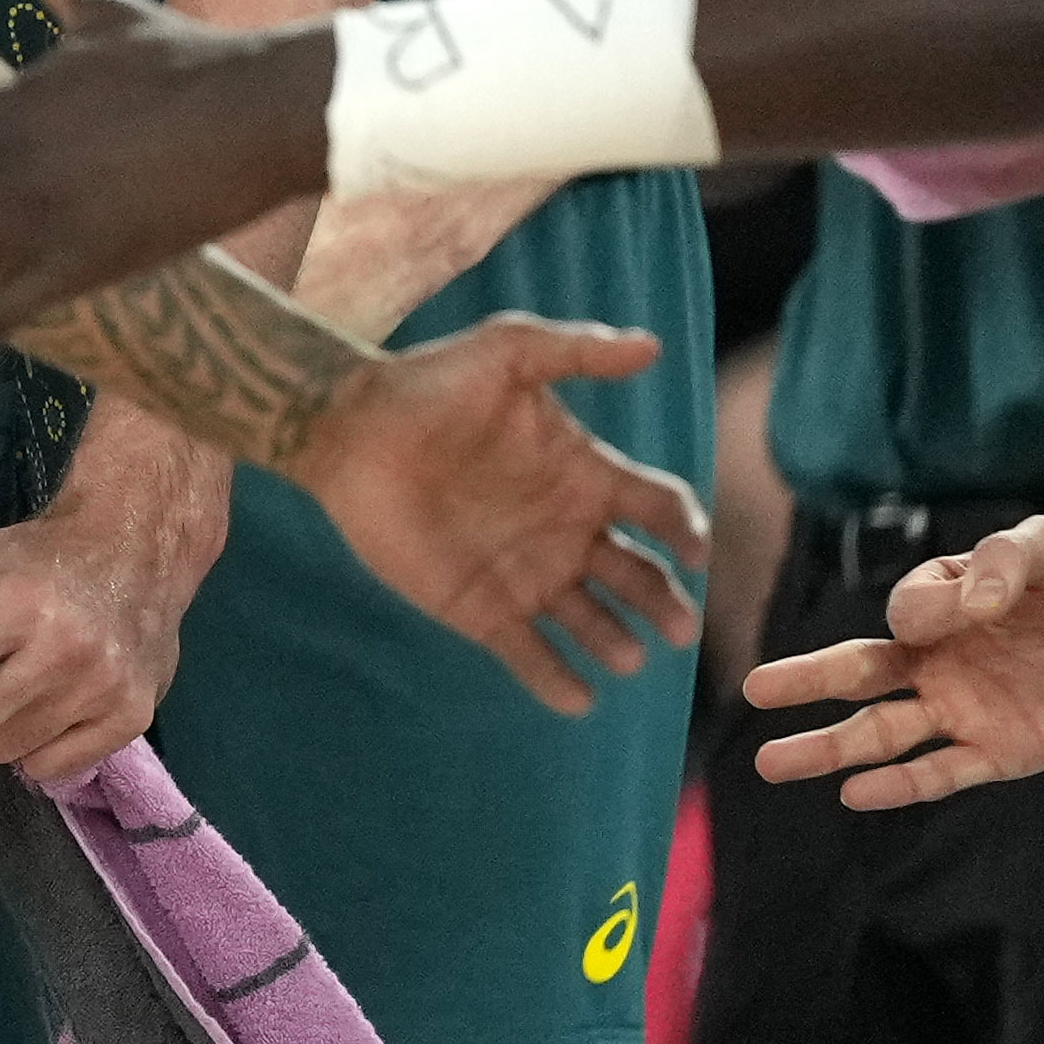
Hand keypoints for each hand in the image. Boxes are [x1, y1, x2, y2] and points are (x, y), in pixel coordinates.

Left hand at [0, 461, 222, 804]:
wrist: (143, 547)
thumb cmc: (50, 555)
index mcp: (15, 606)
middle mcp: (59, 651)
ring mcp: (100, 688)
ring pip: (9, 751)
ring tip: (0, 699)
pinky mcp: (132, 715)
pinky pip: (55, 766)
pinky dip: (34, 753)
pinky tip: (40, 717)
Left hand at [291, 317, 705, 715]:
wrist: (350, 428)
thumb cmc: (430, 382)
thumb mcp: (509, 351)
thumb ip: (580, 351)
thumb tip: (653, 345)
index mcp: (584, 474)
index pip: (658, 508)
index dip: (684, 528)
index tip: (693, 548)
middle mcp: (566, 530)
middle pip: (636, 575)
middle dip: (663, 601)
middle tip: (677, 626)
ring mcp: (526, 573)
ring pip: (591, 621)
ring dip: (615, 642)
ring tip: (628, 656)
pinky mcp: (480, 607)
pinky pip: (528, 653)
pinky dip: (555, 680)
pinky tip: (579, 698)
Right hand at [742, 505, 1043, 806]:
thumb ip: (1007, 562)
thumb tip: (972, 602)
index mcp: (945, 605)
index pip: (903, 618)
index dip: (920, 616)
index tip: (959, 607)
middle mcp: (943, 660)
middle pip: (861, 678)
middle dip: (806, 685)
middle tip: (754, 693)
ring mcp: (970, 709)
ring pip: (884, 734)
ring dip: (831, 749)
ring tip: (771, 761)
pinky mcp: (1009, 751)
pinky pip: (945, 774)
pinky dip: (902, 787)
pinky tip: (857, 795)